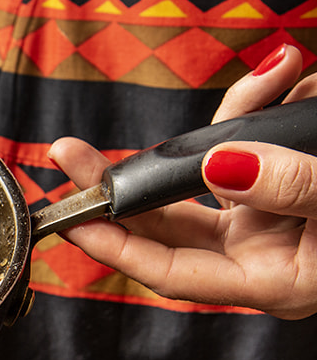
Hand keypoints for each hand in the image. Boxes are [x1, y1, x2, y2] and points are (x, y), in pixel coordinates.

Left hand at [50, 44, 316, 319]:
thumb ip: (289, 190)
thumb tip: (218, 167)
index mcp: (269, 283)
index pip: (170, 271)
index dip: (116, 245)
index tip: (70, 215)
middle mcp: (259, 256)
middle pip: (165, 225)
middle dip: (121, 181)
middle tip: (70, 152)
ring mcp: (268, 221)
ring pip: (206, 177)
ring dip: (214, 128)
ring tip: (273, 76)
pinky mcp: (283, 188)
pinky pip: (247, 152)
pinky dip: (259, 114)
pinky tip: (291, 76)